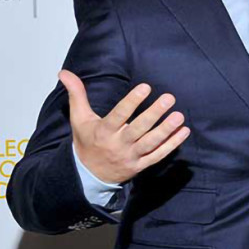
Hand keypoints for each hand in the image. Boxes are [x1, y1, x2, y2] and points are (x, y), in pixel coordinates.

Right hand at [60, 69, 189, 183]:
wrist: (87, 175)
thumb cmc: (86, 141)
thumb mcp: (79, 118)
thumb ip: (76, 94)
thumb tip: (64, 73)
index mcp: (103, 131)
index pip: (119, 115)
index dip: (132, 101)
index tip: (145, 87)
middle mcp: (118, 144)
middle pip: (138, 129)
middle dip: (154, 114)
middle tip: (169, 98)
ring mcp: (130, 156)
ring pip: (150, 143)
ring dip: (166, 130)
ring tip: (179, 116)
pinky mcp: (140, 165)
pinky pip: (158, 155)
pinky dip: (172, 145)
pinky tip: (184, 132)